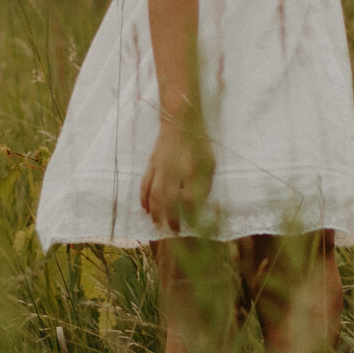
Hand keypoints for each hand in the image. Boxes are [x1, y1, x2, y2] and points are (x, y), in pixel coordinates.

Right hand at [140, 111, 213, 230]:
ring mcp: (160, 168)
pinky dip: (144, 199)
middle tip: (174, 231)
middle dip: (172, 219)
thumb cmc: (198, 143)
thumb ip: (206, 183)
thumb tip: (201, 202)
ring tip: (158, 225)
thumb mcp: (209, 162)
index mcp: (192, 171)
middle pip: (170, 202)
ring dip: (156, 213)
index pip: (190, 200)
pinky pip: (145, 184)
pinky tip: (145, 209)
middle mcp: (174, 172)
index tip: (193, 223)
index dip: (191, 214)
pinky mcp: (151, 164)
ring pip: (155, 196)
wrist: (179, 121)